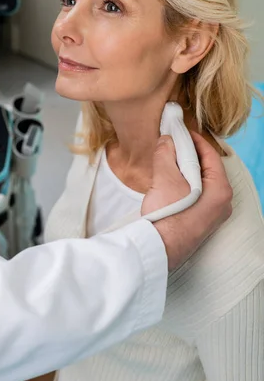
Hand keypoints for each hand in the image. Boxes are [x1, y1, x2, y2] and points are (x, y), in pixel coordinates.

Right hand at [141, 132, 231, 270]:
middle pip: (207, 169)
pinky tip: (169, 180)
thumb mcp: (165, 177)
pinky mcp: (201, 221)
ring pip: (201, 182)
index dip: (195, 140)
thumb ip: (166, 153)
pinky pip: (196, 195)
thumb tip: (167, 141)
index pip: (211, 155)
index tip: (182, 132)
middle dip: (189, 154)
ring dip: (185, 169)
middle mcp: (222, 202)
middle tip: (173, 143)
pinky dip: (185, 183)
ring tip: (168, 159)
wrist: (158, 248)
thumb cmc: (167, 216)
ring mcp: (213, 214)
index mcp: (220, 189)